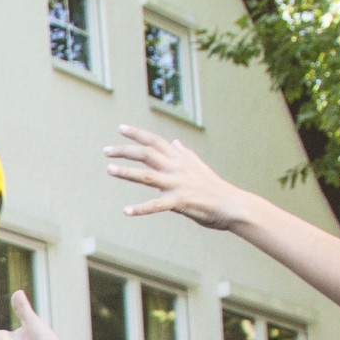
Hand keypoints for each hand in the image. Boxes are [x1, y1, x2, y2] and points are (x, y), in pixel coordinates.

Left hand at [106, 123, 257, 230]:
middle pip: (147, 153)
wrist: (233, 205)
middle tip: (106, 150)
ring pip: (148, 176)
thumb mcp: (198, 166)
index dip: (138, 134)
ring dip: (127, 172)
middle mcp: (177, 168)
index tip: (121, 128)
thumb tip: (175, 142)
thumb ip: (184, 154)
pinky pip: (157, 205)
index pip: (156, 141)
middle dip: (125, 150)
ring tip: (109, 169)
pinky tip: (126, 211)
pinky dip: (141, 208)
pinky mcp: (181, 202)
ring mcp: (178, 184)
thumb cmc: (214, 188)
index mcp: (180, 159)